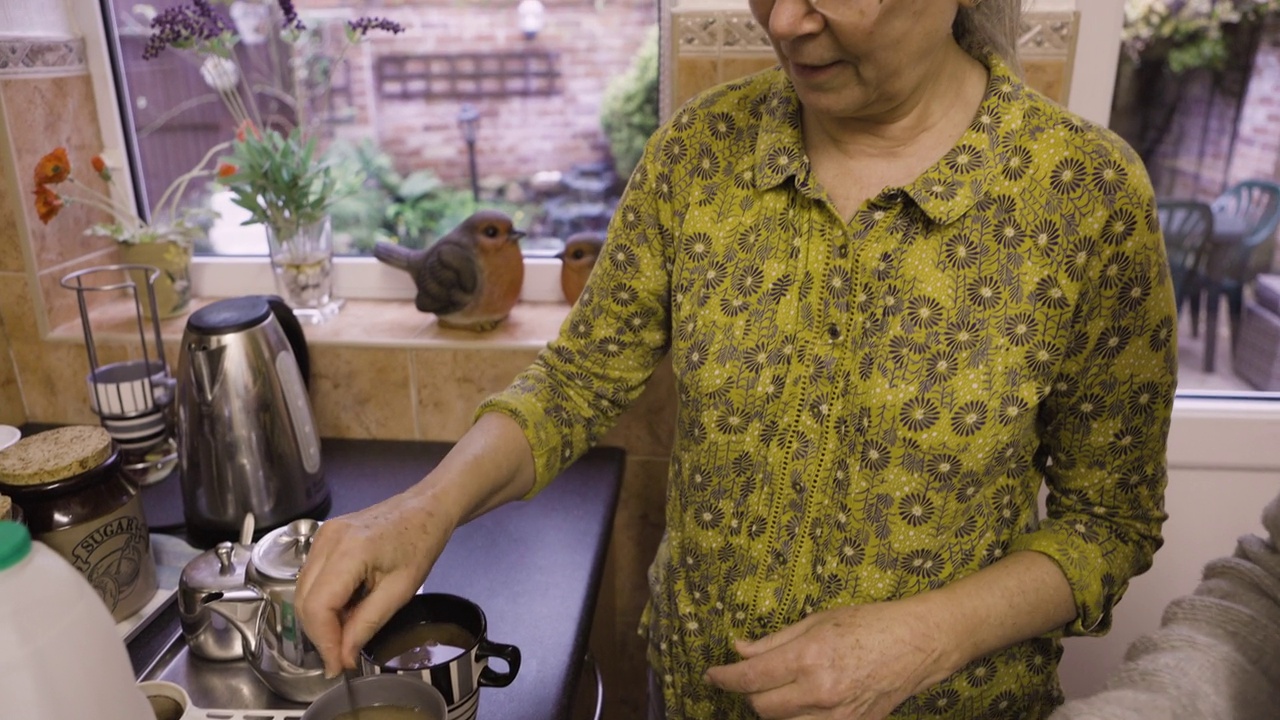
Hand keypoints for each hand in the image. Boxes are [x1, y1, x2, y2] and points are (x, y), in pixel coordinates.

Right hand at [295, 491, 455, 676]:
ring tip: (347, 631)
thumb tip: (343, 657)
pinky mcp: (323, 537)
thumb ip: (367, 624)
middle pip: (303, 600)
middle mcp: (327, 539)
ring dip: (320, 618)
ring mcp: (322, 535)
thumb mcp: (400, 591)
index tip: (338, 666)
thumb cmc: (421, 544)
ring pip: (303, 591)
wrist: (426, 507)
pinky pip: (311, 577)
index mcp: (349, 550)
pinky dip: (323, 600)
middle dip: (320, 634)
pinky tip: (345, 608)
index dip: (324, 642)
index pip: (318, 606)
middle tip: (343, 655)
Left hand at [703, 598, 949, 719]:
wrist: (917, 644)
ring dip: (773, 709)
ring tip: (779, 689)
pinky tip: (801, 703)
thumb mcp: (817, 621)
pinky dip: (798, 718)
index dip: (724, 678)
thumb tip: (739, 649)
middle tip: (753, 678)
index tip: (713, 675)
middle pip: (761, 708)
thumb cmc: (869, 623)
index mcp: (808, 658)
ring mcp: (836, 715)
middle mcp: (819, 691)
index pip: (750, 678)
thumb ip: (774, 641)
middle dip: (749, 694)